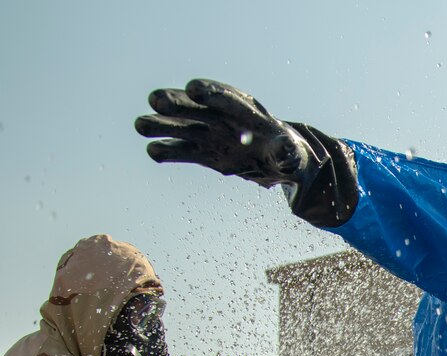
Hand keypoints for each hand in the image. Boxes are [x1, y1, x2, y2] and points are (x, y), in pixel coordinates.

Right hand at [135, 79, 315, 190]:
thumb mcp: (293, 153)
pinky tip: (153, 150)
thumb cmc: (287, 152)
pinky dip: (168, 151)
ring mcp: (210, 134)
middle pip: (197, 107)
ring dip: (162, 125)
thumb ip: (286, 152)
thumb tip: (283, 150)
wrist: (277, 162)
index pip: (228, 99)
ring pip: (182, 126)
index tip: (194, 89)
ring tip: (140, 125)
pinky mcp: (202, 153)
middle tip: (155, 100)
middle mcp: (223, 118)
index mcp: (248, 111)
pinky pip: (182, 151)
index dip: (212, 93)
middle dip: (178, 102)